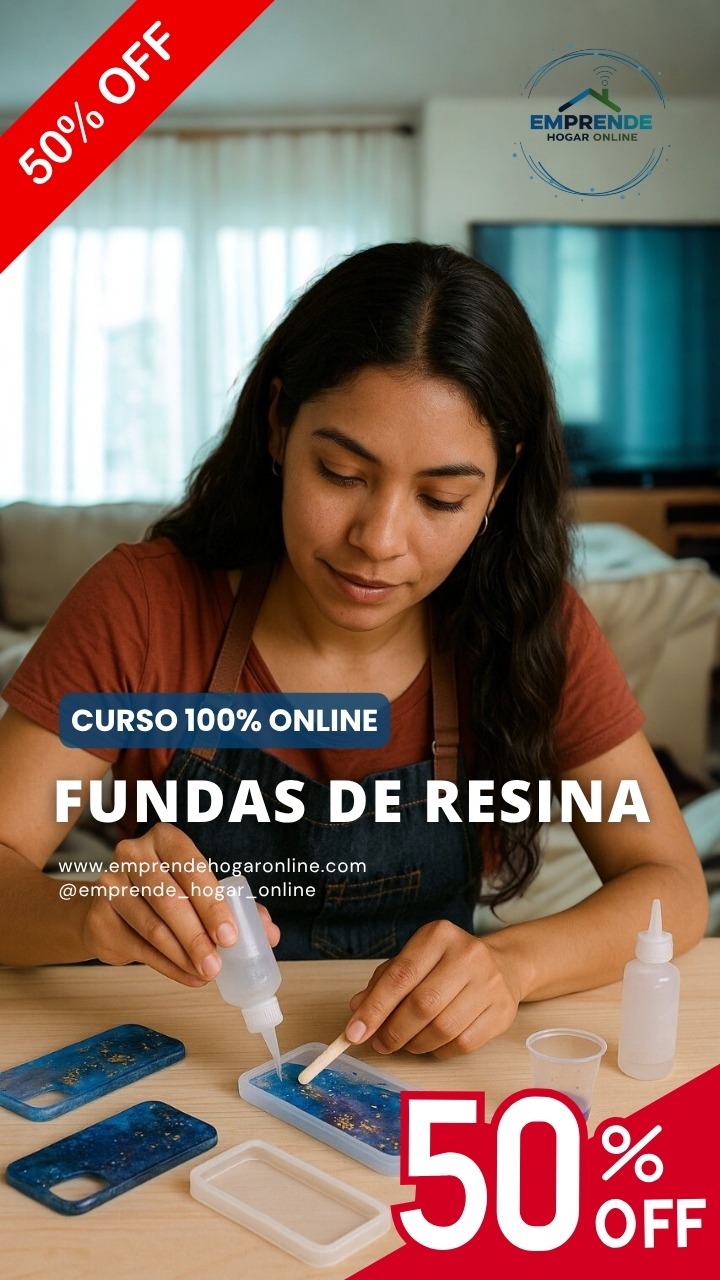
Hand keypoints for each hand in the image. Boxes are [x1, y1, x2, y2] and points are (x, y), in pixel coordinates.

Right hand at [79, 823, 279, 986]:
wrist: (109, 907)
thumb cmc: (164, 892)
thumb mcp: (198, 890)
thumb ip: (235, 907)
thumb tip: (269, 933)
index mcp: (165, 839)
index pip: (191, 868)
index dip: (212, 904)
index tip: (230, 936)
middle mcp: (134, 855)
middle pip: (170, 900)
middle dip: (197, 937)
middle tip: (218, 963)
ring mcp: (111, 885)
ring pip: (153, 927)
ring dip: (184, 956)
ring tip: (206, 973)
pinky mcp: (100, 917)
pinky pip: (140, 948)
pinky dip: (169, 967)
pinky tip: (189, 977)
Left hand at [344, 921, 520, 1058]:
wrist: (504, 964)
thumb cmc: (448, 963)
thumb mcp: (414, 959)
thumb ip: (384, 982)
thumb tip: (357, 1009)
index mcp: (439, 936)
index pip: (400, 975)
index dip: (374, 1008)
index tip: (354, 1032)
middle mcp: (467, 955)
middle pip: (422, 1005)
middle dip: (393, 1031)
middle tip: (379, 1044)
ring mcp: (489, 984)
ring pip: (443, 1028)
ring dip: (415, 1044)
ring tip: (404, 1043)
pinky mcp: (502, 1012)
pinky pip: (463, 1043)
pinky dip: (439, 1051)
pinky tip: (431, 1044)